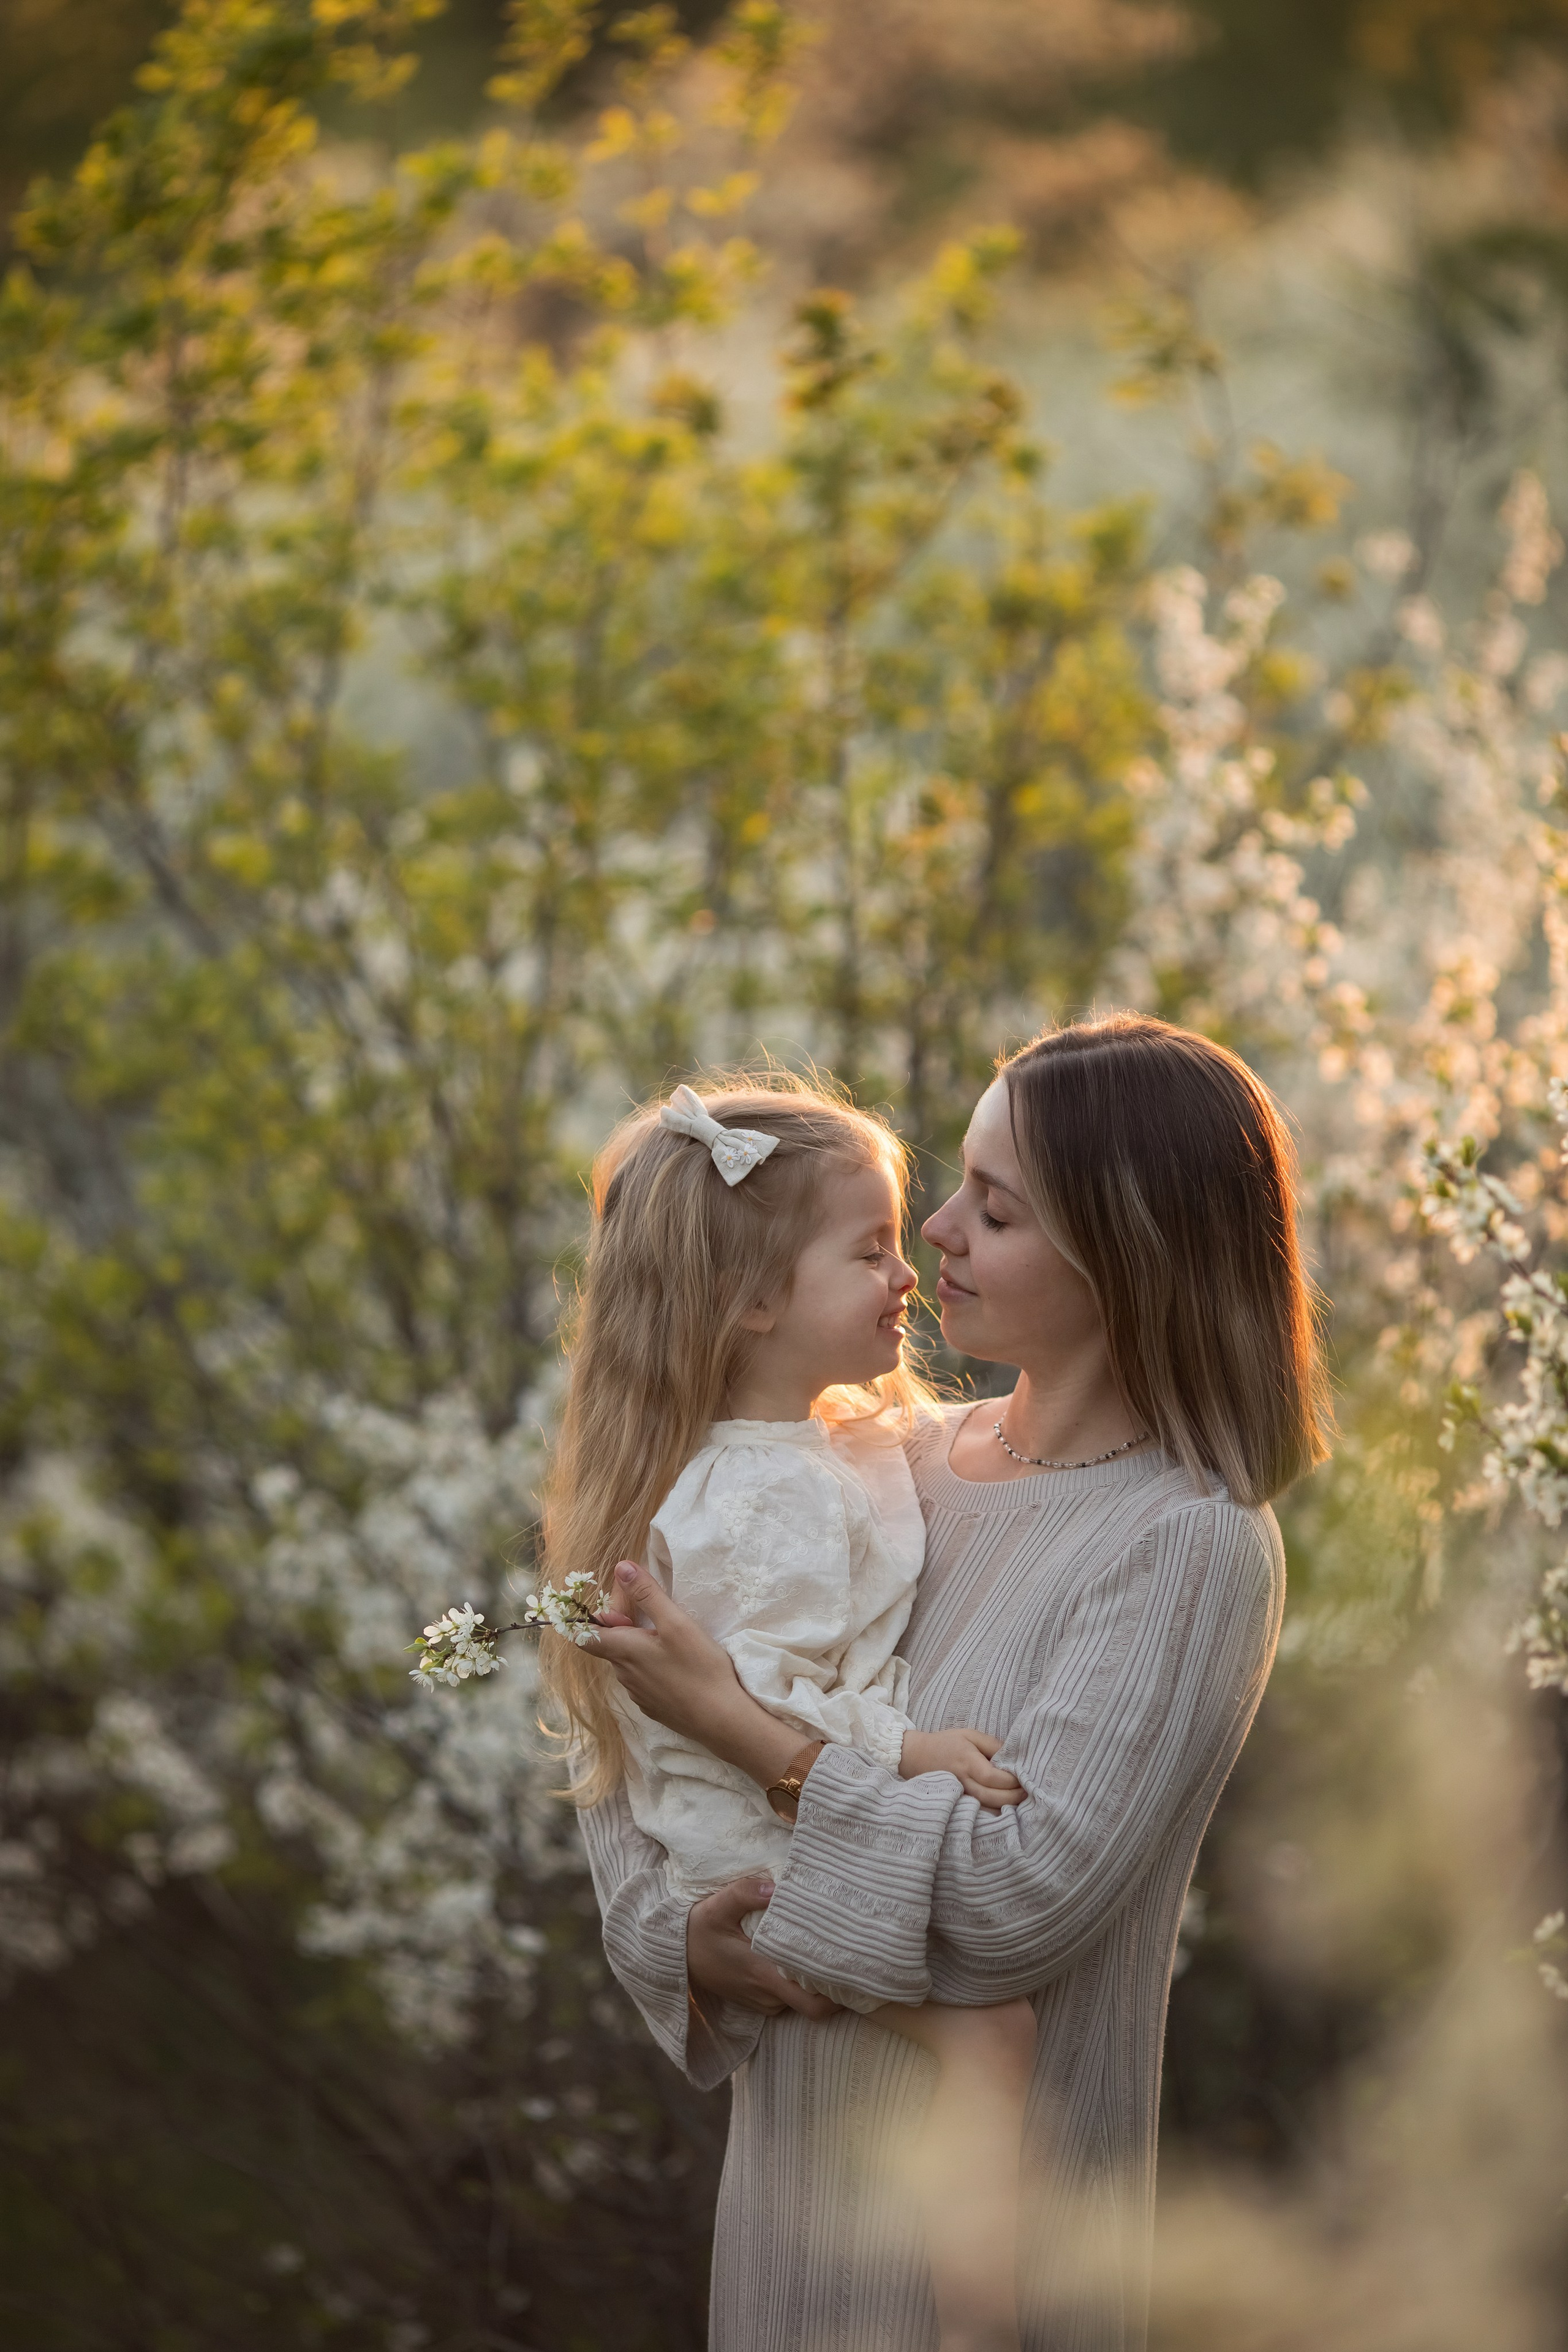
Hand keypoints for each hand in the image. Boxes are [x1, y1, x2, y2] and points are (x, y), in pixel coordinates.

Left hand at [588, 1562, 804, 1787]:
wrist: (722, 1721)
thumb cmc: (699, 1667)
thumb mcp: (676, 1622)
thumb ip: (647, 1594)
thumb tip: (621, 1567)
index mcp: (622, 1651)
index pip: (584, 1634)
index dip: (595, 1613)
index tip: (621, 1598)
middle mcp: (623, 1675)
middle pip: (610, 1642)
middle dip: (626, 1619)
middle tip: (656, 1604)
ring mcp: (638, 1694)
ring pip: (627, 1660)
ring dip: (639, 1642)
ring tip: (669, 1632)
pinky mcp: (653, 1706)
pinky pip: (642, 1677)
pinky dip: (651, 1663)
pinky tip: (676, 1661)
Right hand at [686, 1876, 840, 2020]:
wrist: (672, 1956)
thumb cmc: (697, 1931)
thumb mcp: (717, 1906)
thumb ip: (746, 1893)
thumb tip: (777, 1886)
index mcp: (764, 1975)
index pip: (814, 2004)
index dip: (839, 1994)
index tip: (854, 1967)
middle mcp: (768, 1995)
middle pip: (815, 2003)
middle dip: (833, 1984)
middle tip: (849, 1952)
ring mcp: (762, 2000)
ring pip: (801, 1998)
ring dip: (814, 1979)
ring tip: (829, 1947)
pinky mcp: (757, 1998)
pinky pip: (788, 1996)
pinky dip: (798, 1981)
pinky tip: (803, 1954)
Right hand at [900, 1726, 1023, 1809]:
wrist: (917, 1757)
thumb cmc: (947, 1743)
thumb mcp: (970, 1735)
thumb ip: (993, 1744)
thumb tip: (1014, 1756)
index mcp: (968, 1762)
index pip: (993, 1777)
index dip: (1011, 1780)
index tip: (1024, 1777)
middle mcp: (964, 1782)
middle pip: (992, 1797)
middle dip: (1014, 1797)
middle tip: (1027, 1791)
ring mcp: (960, 1795)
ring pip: (987, 1808)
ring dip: (1007, 1806)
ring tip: (1020, 1799)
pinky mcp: (959, 1803)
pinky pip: (980, 1811)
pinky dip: (995, 1811)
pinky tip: (1005, 1806)